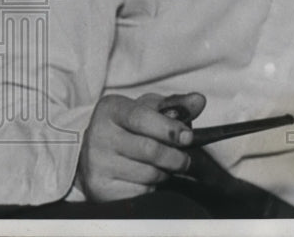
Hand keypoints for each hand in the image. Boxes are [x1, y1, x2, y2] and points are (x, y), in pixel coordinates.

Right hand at [74, 92, 204, 201]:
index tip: (188, 138)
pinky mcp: (99, 188)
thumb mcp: (151, 109)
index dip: (170, 129)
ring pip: (148, 174)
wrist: (95, 152)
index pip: (142, 118)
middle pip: (149, 150)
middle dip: (175, 157)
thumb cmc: (130, 126)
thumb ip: (177, 105)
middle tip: (184, 160)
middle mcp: (98, 134)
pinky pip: (139, 192)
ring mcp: (96, 163)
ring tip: (163, 166)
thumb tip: (198, 101)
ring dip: (165, 172)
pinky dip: (151, 187)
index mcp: (111, 108)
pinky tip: (146, 178)